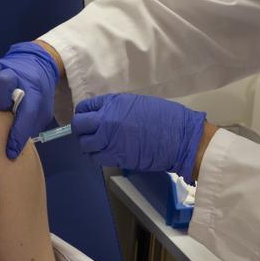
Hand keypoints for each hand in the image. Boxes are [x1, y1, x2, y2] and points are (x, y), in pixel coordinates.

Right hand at [0, 41, 59, 159]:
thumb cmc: (36, 92)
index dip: (19, 133)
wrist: (36, 63)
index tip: (11, 151)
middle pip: (3, 82)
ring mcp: (1, 67)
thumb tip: (14, 148)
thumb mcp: (41, 111)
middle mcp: (17, 77)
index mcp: (35, 92)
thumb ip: (30, 125)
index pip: (29, 111)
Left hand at [72, 93, 206, 179]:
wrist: (180, 137)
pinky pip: (95, 158)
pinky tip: (103, 155)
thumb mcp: (138, 103)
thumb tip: (106, 115)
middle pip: (79, 125)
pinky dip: (95, 157)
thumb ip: (118, 108)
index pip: (85, 107)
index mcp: (113, 102)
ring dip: (88, 146)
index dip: (83, 114)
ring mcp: (109, 139)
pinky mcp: (116, 156)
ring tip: (96, 146)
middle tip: (87, 134)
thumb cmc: (165, 117)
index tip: (86, 119)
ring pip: (84, 144)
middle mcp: (106, 119)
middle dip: (80, 130)